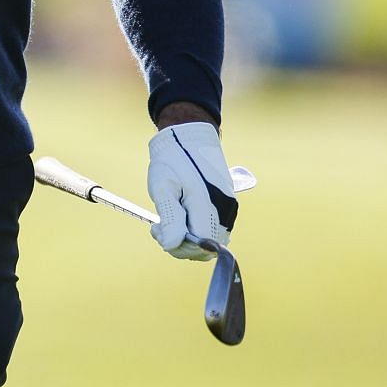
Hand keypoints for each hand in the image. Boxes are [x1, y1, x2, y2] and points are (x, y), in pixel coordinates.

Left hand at [147, 121, 237, 259]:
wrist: (189, 139)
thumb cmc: (173, 162)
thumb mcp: (163, 187)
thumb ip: (170, 218)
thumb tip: (172, 245)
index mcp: (208, 206)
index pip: (199, 246)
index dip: (178, 246)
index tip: (157, 230)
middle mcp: (224, 211)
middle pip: (205, 247)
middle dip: (180, 244)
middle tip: (158, 227)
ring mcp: (228, 210)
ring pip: (209, 240)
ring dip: (186, 238)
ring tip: (166, 220)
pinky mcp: (227, 207)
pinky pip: (212, 230)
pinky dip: (194, 230)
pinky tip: (178, 216)